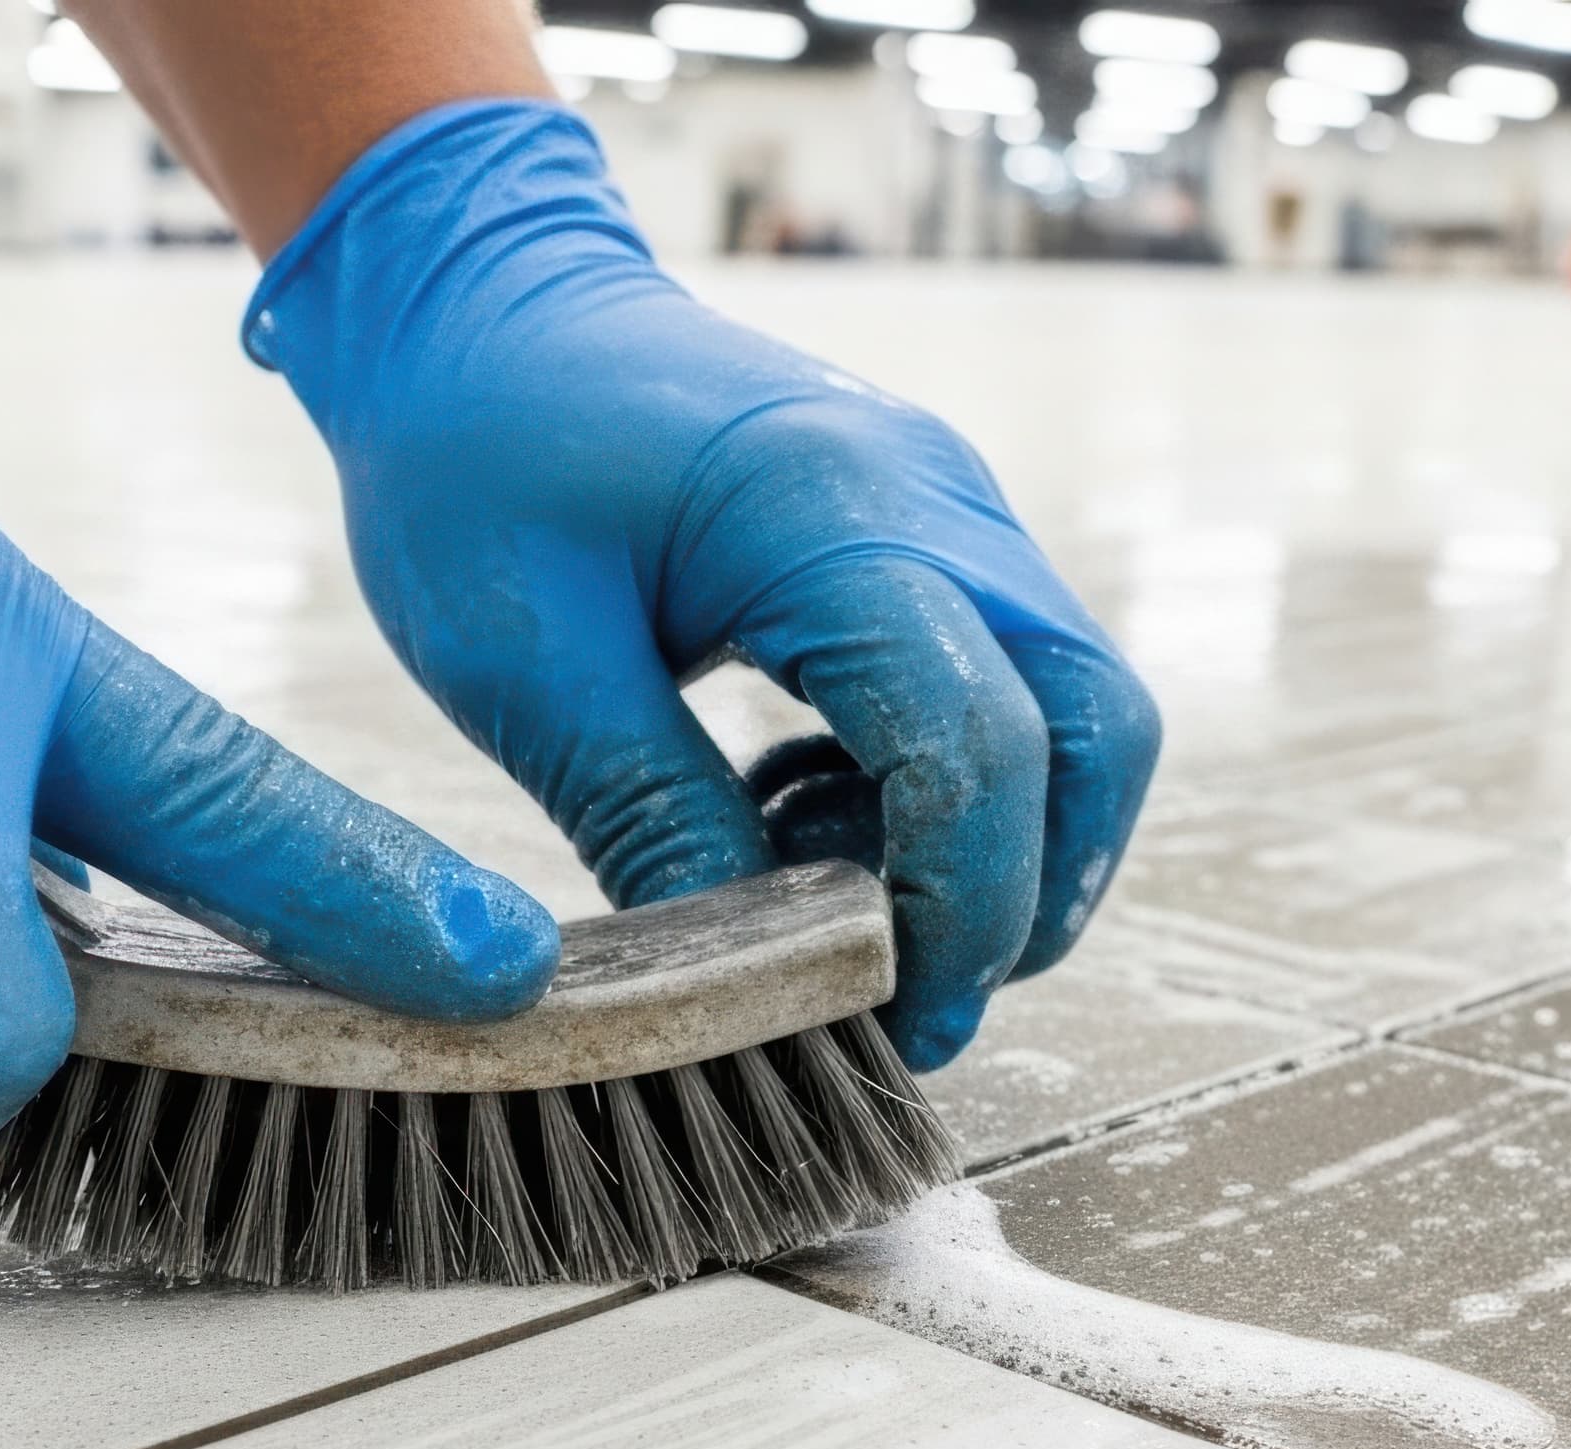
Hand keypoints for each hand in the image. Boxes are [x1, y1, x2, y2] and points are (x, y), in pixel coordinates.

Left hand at [241, 100, 1160, 1068]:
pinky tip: (783, 800)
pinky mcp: (931, 537)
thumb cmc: (473, 461)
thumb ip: (652, 823)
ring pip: (1068, 715)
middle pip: (1097, 729)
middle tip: (902, 989)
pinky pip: (1000, 685)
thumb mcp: (523, 666)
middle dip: (1029, 888)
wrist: (476, 303)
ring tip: (794, 867)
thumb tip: (751, 983)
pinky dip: (928, 783)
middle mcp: (936, 499)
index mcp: (833, 512)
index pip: (983, 740)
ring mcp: (951, 510)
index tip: (902, 1023)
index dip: (966, 907)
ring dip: (975, 838)